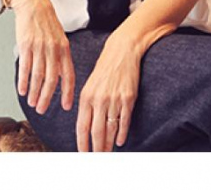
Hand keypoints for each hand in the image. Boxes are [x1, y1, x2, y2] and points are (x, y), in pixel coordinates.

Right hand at [9, 0, 74, 114]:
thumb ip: (60, 57)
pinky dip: (23, 81)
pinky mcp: (25, 44)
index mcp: (64, 48)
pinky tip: (22, 90)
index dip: (67, 92)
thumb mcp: (59, 37)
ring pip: (38, 76)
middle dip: (47, 97)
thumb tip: (61, 76)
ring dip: (34, 92)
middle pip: (52, 79)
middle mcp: (53, 49)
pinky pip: (25, 67)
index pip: (68, 75)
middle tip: (42, 109)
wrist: (32, 1)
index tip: (66, 106)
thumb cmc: (45, 20)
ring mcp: (39, 47)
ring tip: (31, 103)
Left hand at [76, 33, 140, 151]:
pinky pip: (124, 121)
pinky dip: (121, 133)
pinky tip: (120, 141)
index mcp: (86, 96)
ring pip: (110, 129)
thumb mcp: (90, 84)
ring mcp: (114, 100)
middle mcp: (99, 100)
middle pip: (96, 132)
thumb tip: (86, 125)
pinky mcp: (128, 99)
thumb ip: (87, 104)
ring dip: (108, 144)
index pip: (82, 126)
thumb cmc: (105, 68)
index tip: (83, 153)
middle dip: (96, 148)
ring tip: (106, 153)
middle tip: (97, 158)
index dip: (82, 142)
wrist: (122, 52)